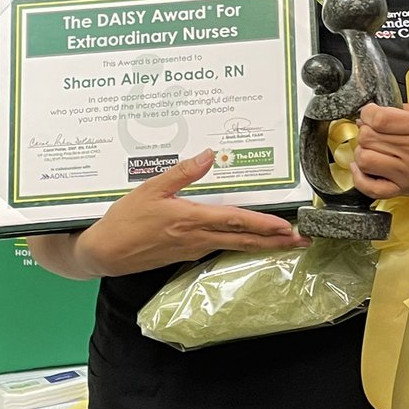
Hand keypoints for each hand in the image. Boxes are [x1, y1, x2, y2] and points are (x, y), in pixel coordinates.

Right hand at [75, 149, 309, 276]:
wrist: (105, 252)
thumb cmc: (125, 219)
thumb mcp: (150, 189)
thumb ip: (181, 173)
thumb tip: (208, 155)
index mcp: (191, 219)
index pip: (235, 222)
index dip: (263, 225)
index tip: (286, 228)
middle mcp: (198, 238)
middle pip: (244, 240)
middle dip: (275, 242)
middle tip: (303, 241)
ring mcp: (194, 249)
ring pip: (236, 246)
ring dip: (262, 244)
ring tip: (285, 242)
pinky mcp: (187, 254)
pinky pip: (221, 247)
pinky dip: (241, 244)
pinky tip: (250, 240)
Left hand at [350, 100, 408, 202]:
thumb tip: (386, 108)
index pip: (379, 117)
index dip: (368, 112)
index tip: (371, 112)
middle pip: (368, 136)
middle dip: (365, 128)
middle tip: (372, 128)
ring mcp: (406, 172)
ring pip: (365, 159)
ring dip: (362, 149)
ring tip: (371, 146)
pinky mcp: (403, 189)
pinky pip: (370, 187)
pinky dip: (359, 177)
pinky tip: (361, 167)